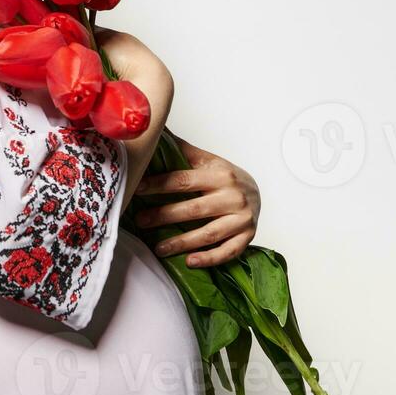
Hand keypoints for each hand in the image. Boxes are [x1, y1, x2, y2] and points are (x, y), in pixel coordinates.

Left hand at [131, 133, 259, 267]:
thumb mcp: (207, 160)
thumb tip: (156, 132)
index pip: (184, 180)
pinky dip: (209, 258)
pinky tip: (190, 262)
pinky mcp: (247, 237)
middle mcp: (233, 197)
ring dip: (182, 243)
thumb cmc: (225, 176)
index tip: (138, 188)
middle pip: (194, 209)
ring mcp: (242, 219)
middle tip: (141, 221)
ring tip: (158, 248)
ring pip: (209, 233)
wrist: (257, 190)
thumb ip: (182, 151)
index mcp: (220, 175)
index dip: (159, 185)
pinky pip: (228, 251)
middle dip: (164, 216)